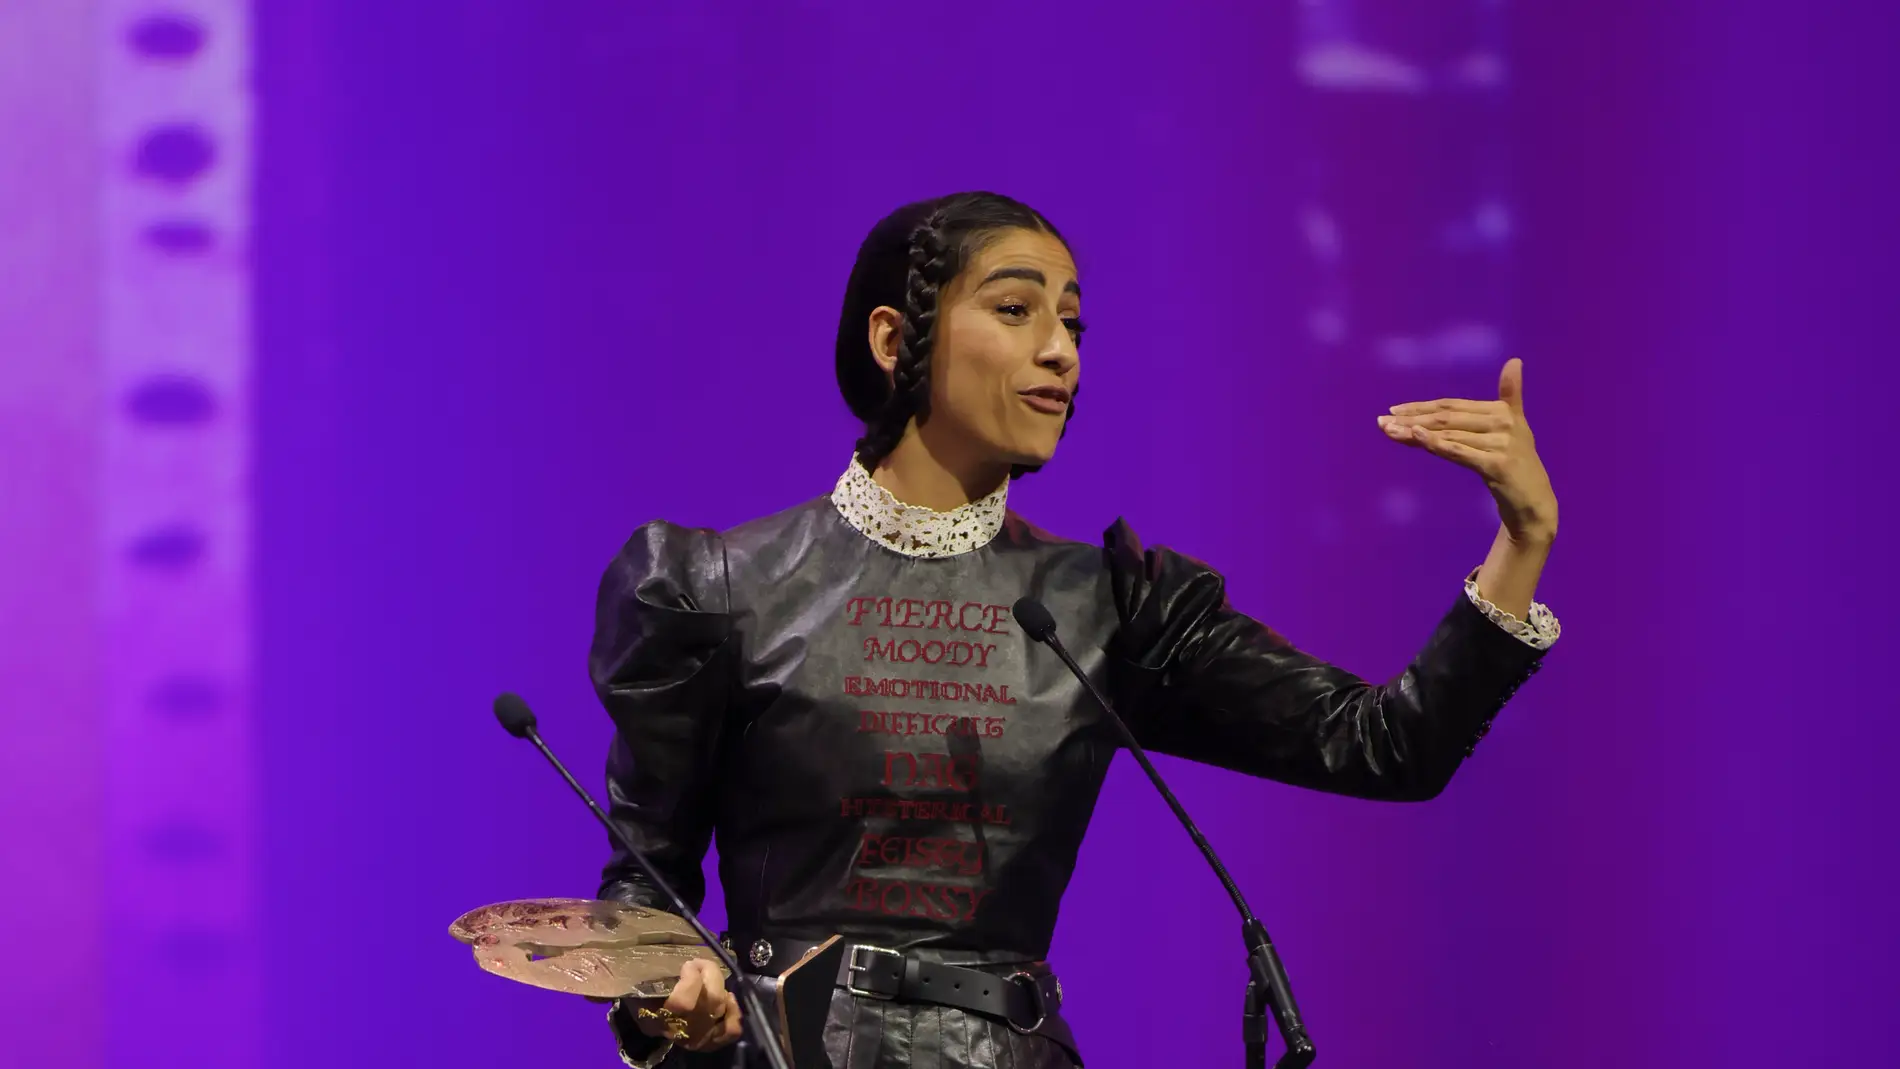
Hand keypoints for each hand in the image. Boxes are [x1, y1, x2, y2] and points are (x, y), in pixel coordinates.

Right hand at [629, 958, 742, 1052]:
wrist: (652, 1023)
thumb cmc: (643, 1001)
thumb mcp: (637, 990)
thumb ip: (645, 978)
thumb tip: (653, 959)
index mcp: (658, 1018)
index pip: (684, 1002)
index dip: (692, 978)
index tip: (687, 964)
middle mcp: (682, 1031)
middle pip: (709, 1002)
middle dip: (709, 973)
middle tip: (700, 962)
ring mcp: (700, 1038)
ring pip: (720, 1010)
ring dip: (720, 986)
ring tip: (710, 976)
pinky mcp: (713, 1041)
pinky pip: (731, 1029)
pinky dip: (734, 1012)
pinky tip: (727, 998)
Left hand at [1378, 358, 1557, 544]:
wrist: (1534, 504)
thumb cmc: (1513, 467)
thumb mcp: (1499, 435)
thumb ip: (1488, 409)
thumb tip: (1512, 361)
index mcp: (1503, 410)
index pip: (1453, 405)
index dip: (1421, 406)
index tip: (1393, 410)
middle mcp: (1504, 422)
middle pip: (1447, 417)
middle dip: (1411, 418)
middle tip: (1382, 421)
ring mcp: (1502, 443)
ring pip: (1449, 434)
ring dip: (1415, 432)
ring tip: (1389, 431)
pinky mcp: (1498, 464)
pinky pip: (1459, 452)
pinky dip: (1437, 443)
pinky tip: (1416, 437)